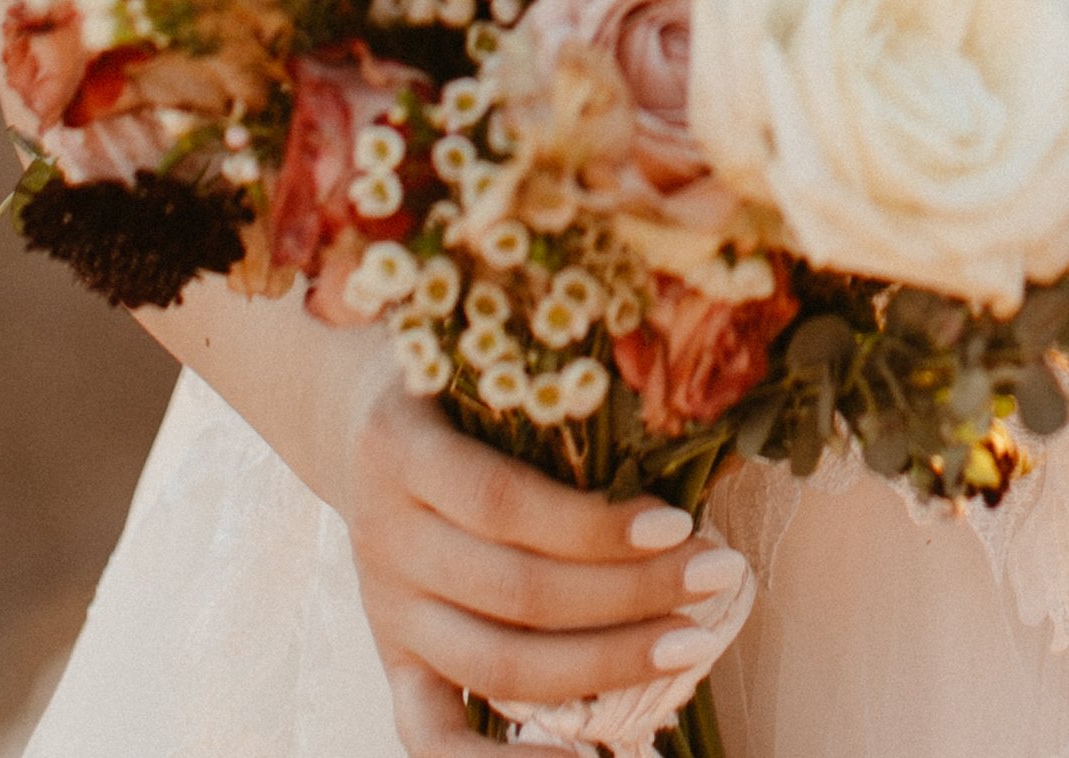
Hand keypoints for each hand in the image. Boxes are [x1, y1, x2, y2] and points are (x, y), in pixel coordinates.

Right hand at [332, 370, 744, 757]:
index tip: (680, 522)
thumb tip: (676, 394)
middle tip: (717, 574)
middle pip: (515, 592)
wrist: (351, 415)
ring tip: (690, 643)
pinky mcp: (394, 657)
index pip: (505, 506)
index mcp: (400, 446)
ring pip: (495, 663)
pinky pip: (430, 739)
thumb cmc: (450, 374)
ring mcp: (388, 608)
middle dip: (630, 593)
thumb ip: (547, 373)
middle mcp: (386, 534)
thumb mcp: (479, 350)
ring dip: (603, 663)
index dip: (594, 525)